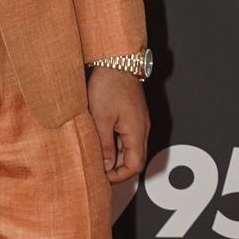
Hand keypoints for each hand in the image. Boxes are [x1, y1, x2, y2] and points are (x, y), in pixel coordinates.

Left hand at [86, 67, 148, 183]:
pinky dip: (116, 144)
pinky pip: (128, 137)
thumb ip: (104, 145)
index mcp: (136, 132)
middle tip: (97, 169)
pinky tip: (101, 141)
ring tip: (96, 155)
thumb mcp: (100, 119)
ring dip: (115, 156)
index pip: (135, 166)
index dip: (119, 176)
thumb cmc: (108, 86)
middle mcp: (142, 129)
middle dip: (117, 168)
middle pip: (135, 159)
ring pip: (131, 149)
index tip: (102, 176)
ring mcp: (139, 122)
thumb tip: (106, 166)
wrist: (117, 62)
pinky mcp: (133, 116)